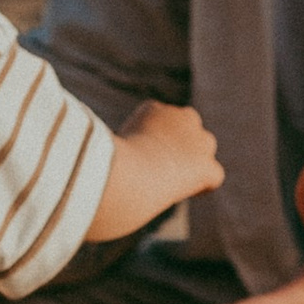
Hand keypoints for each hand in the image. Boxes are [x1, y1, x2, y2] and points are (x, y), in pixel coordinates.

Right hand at [89, 96, 224, 238]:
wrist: (122, 173)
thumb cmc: (101, 165)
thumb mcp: (101, 150)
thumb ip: (111, 150)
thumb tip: (89, 165)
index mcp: (154, 110)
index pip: (164, 123)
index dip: (155, 142)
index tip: (141, 157)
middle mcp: (181, 117)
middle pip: (188, 129)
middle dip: (178, 146)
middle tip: (158, 170)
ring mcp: (198, 140)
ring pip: (204, 148)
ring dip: (193, 162)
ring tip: (172, 181)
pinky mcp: (205, 165)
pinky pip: (213, 176)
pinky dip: (203, 186)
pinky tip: (187, 193)